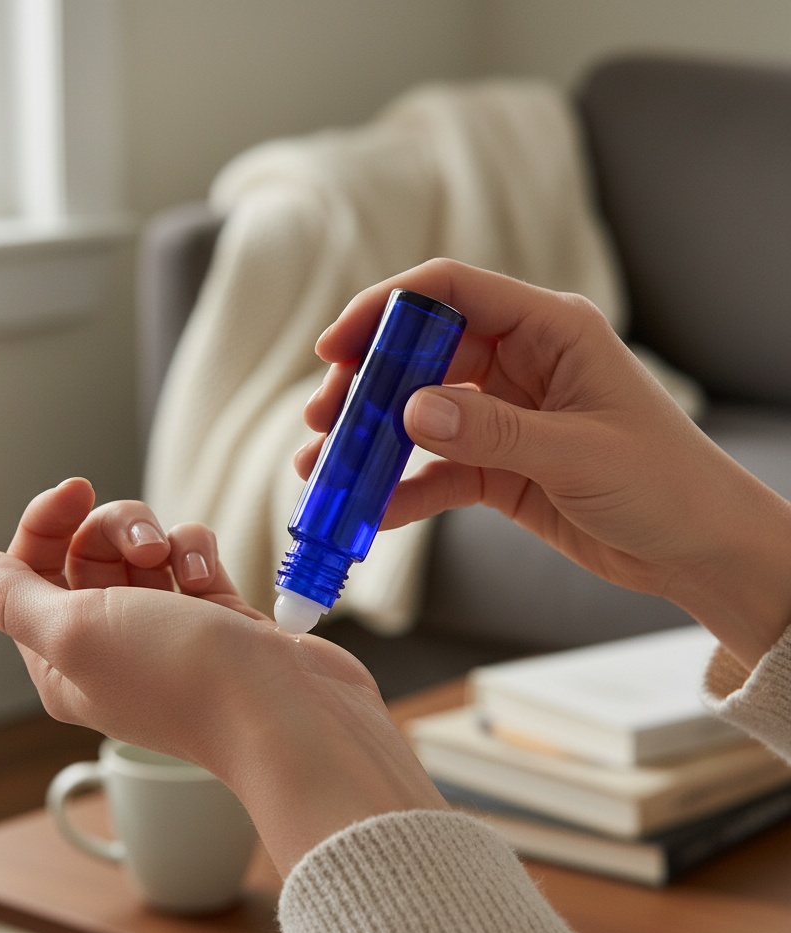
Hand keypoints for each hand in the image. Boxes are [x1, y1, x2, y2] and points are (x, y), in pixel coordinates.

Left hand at [0, 480, 446, 873]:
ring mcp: (165, 628)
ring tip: (179, 568)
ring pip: (140, 549)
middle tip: (143, 549)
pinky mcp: (214, 615)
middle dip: (111, 532)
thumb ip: (11, 595)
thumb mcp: (74, 631)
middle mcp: (108, 643)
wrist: (284, 712)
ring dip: (158, 540)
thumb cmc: (178, 675)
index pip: (28, 571)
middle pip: (86, 553)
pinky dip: (198, 555)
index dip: (44, 525)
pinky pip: (190, 557)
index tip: (74, 492)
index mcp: (61, 658)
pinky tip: (210, 579)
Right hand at [299, 260, 790, 668]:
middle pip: (421, 355)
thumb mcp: (579, 453)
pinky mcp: (498, 466)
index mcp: (549, 330)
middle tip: (323, 419)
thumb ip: (493, 431)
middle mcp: (520, 364)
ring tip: (324, 468)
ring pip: (419, 415)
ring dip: (372, 440)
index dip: (385, 309)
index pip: (451, 292)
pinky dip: (401, 489)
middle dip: (365, 385)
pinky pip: (436, 470)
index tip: (333, 347)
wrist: (698, 551)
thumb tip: (410, 412)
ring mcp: (505, 417)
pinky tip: (370, 512)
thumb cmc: (665, 485)